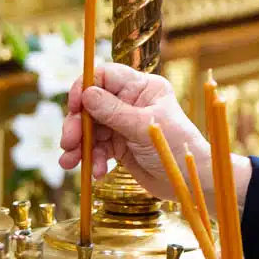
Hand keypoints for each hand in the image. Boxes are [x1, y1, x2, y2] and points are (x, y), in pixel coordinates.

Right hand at [59, 63, 250, 203]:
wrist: (190, 181)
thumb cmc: (177, 147)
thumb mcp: (143, 127)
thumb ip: (114, 111)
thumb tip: (86, 93)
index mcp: (143, 88)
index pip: (106, 76)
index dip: (85, 87)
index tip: (73, 106)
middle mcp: (131, 102)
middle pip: (92, 104)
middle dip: (78, 124)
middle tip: (68, 142)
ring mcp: (124, 123)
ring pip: (91, 128)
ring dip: (80, 146)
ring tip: (70, 163)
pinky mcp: (121, 145)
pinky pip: (99, 148)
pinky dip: (93, 159)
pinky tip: (97, 172)